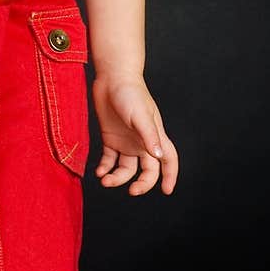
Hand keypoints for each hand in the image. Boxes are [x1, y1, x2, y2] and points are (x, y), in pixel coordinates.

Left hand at [91, 74, 178, 194]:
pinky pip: (109, 160)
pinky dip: (105, 168)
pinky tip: (99, 172)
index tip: (166, 191)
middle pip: (147, 170)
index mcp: (154, 136)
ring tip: (105, 180)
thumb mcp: (140, 115)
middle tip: (131, 192)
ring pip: (126, 168)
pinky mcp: (110, 138)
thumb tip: (158, 156)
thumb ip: (149, 136)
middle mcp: (142, 142)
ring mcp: (126, 141)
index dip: (170, 175)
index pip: (168, 159)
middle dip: (142, 184)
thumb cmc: (130, 93)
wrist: (111, 78)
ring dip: (118, 178)